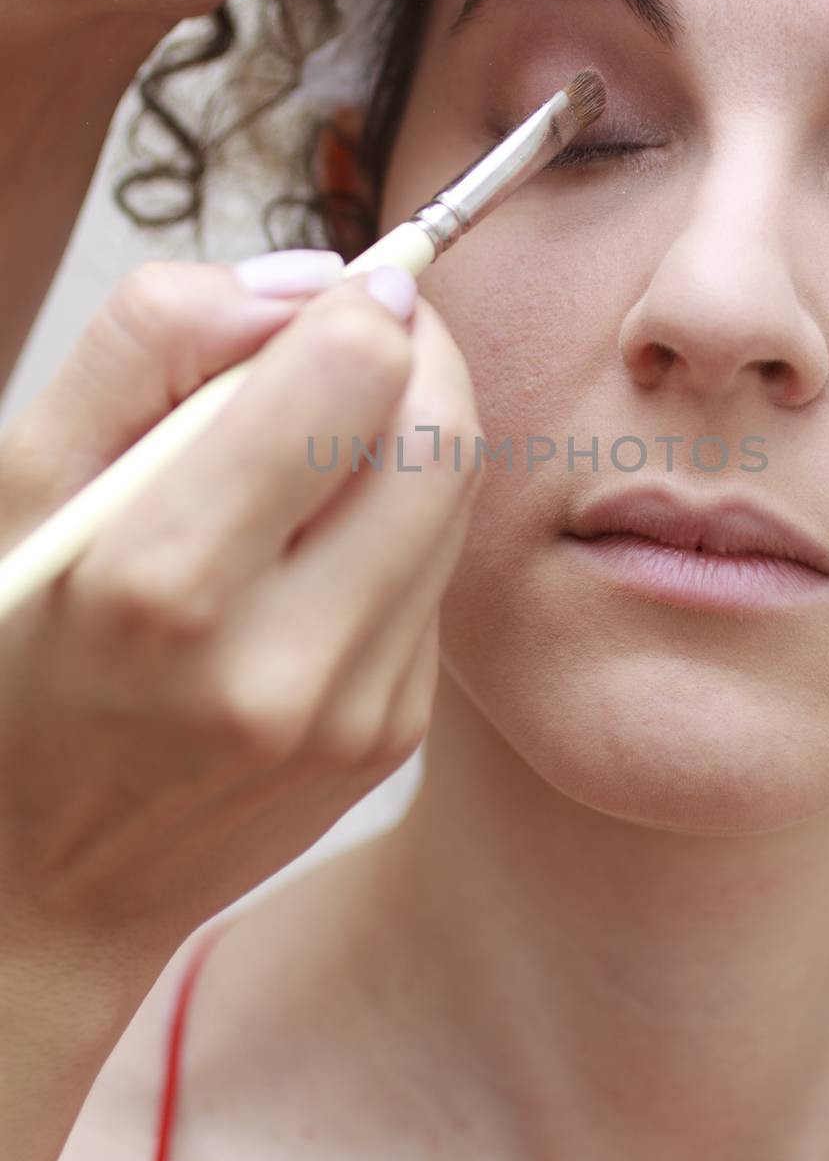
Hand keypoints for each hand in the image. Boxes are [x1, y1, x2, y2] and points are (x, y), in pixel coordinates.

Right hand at [0, 256, 478, 975]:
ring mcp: (353, 714)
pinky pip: (434, 576)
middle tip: (355, 335)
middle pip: (440, 431)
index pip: (354, 376)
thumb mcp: (28, 478)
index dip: (361, 301)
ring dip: (411, 428)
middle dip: (415, 353)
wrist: (44, 880)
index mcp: (164, 587)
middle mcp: (280, 665)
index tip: (335, 289)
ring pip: (454, 496)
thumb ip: (152, 341)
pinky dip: (397, 518)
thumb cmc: (14, 654)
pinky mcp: (392, 737)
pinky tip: (317, 537)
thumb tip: (309, 280)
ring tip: (321, 434)